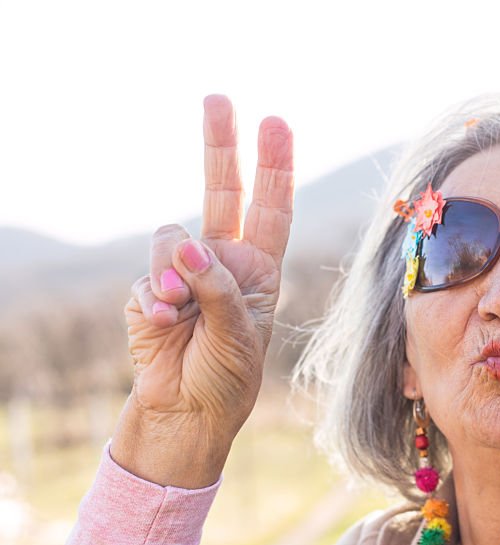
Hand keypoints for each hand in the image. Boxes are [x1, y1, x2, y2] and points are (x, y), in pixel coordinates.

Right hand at [111, 94, 293, 487]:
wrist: (187, 415)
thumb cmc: (228, 379)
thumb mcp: (242, 333)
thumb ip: (218, 286)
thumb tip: (187, 243)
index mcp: (260, 270)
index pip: (271, 208)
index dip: (274, 167)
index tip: (276, 123)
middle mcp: (222, 262)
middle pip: (220, 191)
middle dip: (220, 146)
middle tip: (218, 98)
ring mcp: (183, 273)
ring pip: (170, 235)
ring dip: (173, 267)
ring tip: (182, 309)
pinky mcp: (149, 291)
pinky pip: (146, 276)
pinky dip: (155, 299)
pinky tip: (166, 327)